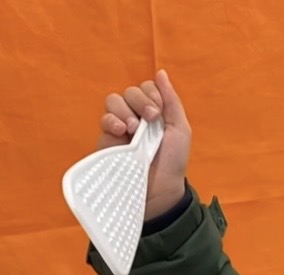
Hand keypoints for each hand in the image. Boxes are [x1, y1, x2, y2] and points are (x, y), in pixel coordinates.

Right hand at [99, 69, 190, 219]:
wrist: (161, 191)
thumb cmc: (173, 163)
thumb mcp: (180, 129)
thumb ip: (171, 101)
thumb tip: (161, 73)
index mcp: (152, 112)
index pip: (145, 88)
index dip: (151, 94)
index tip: (159, 111)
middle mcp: (135, 117)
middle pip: (128, 91)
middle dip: (140, 100)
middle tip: (150, 119)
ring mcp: (119, 130)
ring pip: (113, 101)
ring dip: (124, 109)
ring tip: (134, 129)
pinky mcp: (107, 143)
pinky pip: (103, 121)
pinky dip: (111, 120)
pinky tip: (121, 131)